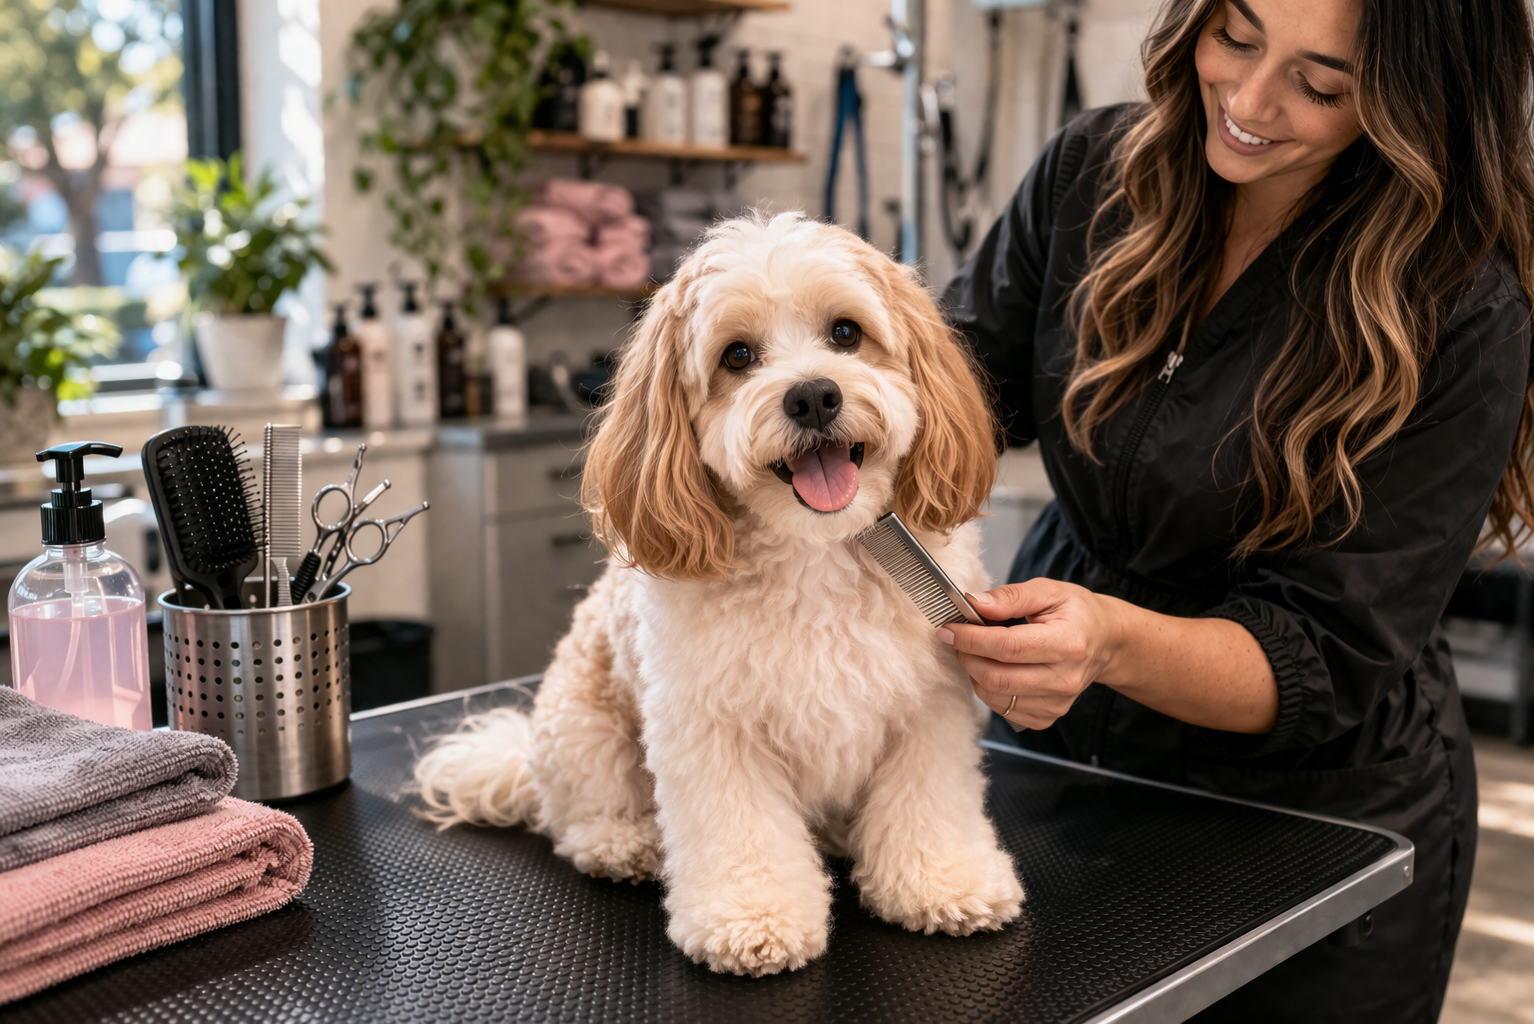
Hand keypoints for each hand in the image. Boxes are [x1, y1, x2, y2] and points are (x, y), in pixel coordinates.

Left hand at [938, 579, 1122, 729]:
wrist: (1105, 643)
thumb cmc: (1076, 614)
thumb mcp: (1049, 591)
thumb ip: (1011, 596)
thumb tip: (975, 603)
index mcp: (1067, 643)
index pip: (1008, 647)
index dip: (971, 639)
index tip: (948, 629)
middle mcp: (1064, 678)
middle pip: (997, 677)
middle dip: (967, 657)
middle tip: (957, 640)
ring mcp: (1057, 703)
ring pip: (996, 696)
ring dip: (974, 673)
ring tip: (976, 652)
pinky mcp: (1048, 717)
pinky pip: (1004, 710)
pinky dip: (988, 690)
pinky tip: (993, 670)